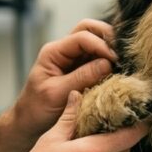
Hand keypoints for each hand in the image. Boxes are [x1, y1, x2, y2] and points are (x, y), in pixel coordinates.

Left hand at [12, 19, 117, 137]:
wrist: (29, 123)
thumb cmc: (37, 109)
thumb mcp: (57, 93)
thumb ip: (81, 77)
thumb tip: (108, 63)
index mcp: (54, 52)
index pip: (82, 36)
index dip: (101, 45)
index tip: (115, 60)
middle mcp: (64, 50)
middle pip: (90, 29)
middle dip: (108, 37)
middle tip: (122, 55)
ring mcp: (73, 59)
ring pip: (96, 41)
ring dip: (110, 49)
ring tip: (122, 63)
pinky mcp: (81, 70)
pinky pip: (98, 58)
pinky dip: (109, 61)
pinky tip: (118, 71)